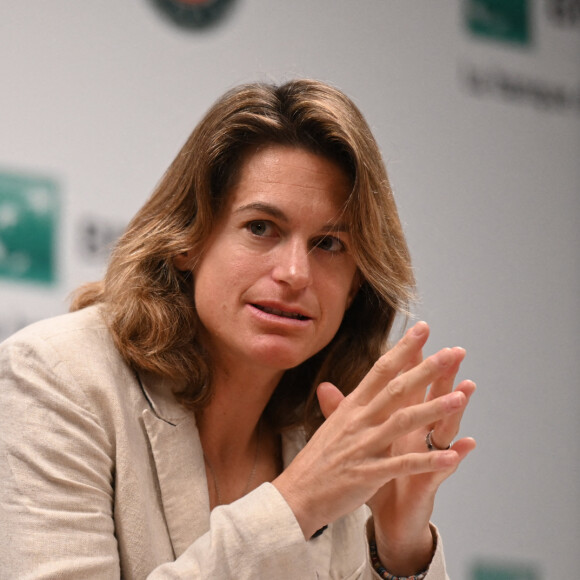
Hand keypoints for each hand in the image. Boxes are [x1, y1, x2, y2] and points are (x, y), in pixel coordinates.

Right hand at [273, 321, 475, 558]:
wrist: (296, 495)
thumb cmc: (316, 461)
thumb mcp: (329, 426)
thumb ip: (337, 405)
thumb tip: (329, 385)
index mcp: (352, 407)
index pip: (381, 370)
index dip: (403, 349)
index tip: (423, 329)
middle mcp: (359, 421)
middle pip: (397, 389)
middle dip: (427, 369)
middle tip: (454, 352)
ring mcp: (364, 447)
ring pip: (402, 422)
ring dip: (433, 409)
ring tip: (461, 398)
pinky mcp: (368, 475)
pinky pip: (401, 465)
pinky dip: (427, 461)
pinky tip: (451, 457)